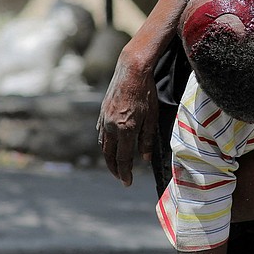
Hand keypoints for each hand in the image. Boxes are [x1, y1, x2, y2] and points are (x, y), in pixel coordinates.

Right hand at [97, 52, 158, 185]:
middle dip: (114, 170)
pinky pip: (101, 134)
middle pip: (109, 155)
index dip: (125, 173)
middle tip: (121, 178)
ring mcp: (104, 119)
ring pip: (103, 145)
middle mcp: (111, 126)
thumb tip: (143, 159)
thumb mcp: (152, 117)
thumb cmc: (146, 93)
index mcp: (125, 129)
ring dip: (108, 158)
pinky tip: (111, 147)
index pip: (123, 158)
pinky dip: (105, 144)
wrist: (131, 70)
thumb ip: (147, 139)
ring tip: (116, 166)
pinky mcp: (102, 112)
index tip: (127, 183)